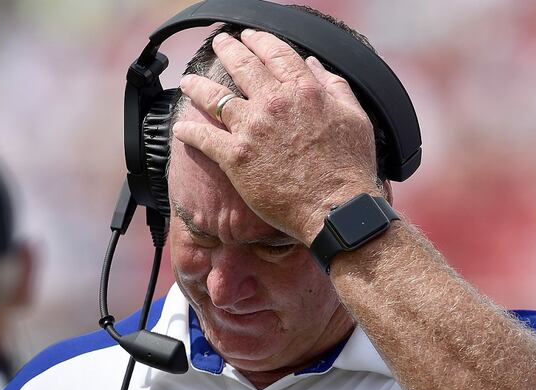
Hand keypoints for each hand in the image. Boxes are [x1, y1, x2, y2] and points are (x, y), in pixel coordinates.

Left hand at [173, 30, 380, 245]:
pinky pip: (204, 138)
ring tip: (188, 81)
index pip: (276, 54)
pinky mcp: (236, 157)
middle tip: (219, 45)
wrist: (335, 207)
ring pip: (215, 98)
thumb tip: (316, 65)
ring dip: (198, 86)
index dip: (259, 41)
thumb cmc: (349, 168)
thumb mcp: (355, 118)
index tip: (249, 36)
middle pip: (242, 67)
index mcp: (304, 91)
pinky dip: (189, 132)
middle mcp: (274, 103)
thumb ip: (335, 87)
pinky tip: (180, 128)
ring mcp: (252, 129)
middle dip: (227, 51)